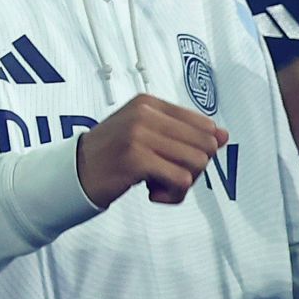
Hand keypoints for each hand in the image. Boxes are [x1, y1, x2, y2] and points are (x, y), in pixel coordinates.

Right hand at [73, 93, 228, 208]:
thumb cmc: (111, 155)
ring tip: (159, 183)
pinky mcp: (136, 159)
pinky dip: (173, 195)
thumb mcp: (147, 134)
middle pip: (206, 145)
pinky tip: (152, 193)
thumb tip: (223, 135)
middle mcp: (145, 114)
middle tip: (169, 175)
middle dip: (195, 168)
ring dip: (183, 183)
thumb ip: (184, 133)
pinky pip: (181, 180)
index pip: (205, 125)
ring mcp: (139, 135)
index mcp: (149, 103)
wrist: (74, 173)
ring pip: (197, 163)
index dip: (199, 150)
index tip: (176, 159)